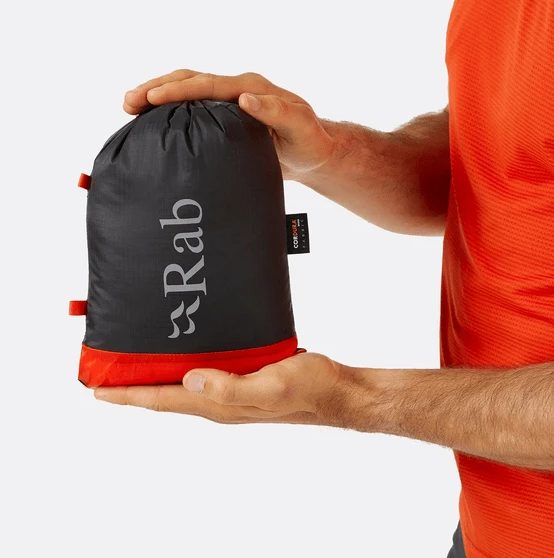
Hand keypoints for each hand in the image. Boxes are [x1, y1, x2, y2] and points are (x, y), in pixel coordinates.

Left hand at [94, 352, 351, 426]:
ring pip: (183, 383)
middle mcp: (220, 400)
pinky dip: (186, 364)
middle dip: (134, 386)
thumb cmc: (309, 389)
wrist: (336, 389)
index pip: (163, 400)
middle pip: (166, 394)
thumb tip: (191, 379)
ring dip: (157, 375)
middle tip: (107, 372)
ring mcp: (231, 390)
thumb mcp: (271, 386)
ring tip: (135, 361)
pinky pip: (205, 372)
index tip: (97, 389)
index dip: (129, 394)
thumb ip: (231, 386)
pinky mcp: (243, 377)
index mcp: (220, 404)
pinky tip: (185, 351)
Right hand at [123, 69, 336, 180]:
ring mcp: (227, 102)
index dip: (178, 89)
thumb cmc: (309, 141)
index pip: (208, 84)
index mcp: (251, 87)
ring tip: (128, 106)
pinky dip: (168, 111)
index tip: (152, 97)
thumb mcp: (299, 127)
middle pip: (190, 80)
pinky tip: (149, 120)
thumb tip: (246, 98)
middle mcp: (236, 90)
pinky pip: (191, 109)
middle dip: (157, 87)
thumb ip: (277, 112)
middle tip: (128, 100)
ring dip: (157, 96)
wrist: (312, 152)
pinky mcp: (223, 118)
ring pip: (186, 92)